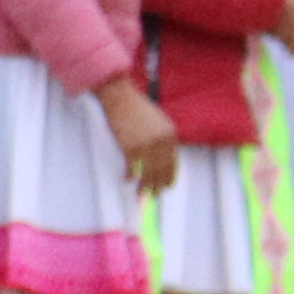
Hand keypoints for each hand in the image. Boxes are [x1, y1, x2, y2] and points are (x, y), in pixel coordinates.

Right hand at [96, 77, 178, 193]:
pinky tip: (128, 179)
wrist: (120, 97)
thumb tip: (161, 160)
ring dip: (145, 186)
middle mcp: (161, 142)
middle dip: (158, 185)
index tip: (166, 187)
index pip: (172, 162)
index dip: (169, 177)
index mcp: (170, 135)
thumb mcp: (156, 122)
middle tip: (154, 195)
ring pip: (149, 173)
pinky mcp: (131, 148)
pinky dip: (130, 175)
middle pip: (161, 171)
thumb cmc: (136, 109)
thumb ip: (162, 139)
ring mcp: (147, 146)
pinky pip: (132, 168)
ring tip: (141, 194)